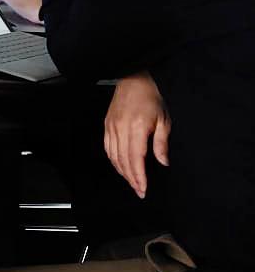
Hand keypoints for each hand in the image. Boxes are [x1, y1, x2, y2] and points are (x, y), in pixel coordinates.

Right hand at [104, 71, 170, 198]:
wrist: (133, 81)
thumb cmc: (151, 99)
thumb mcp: (164, 120)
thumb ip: (162, 143)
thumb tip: (163, 162)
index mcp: (137, 128)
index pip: (136, 158)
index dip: (139, 176)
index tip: (143, 188)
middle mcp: (121, 129)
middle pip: (123, 160)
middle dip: (131, 178)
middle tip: (139, 191)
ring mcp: (112, 127)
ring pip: (114, 156)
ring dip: (122, 171)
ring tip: (131, 182)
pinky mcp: (107, 125)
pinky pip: (107, 147)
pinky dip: (113, 160)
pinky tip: (119, 166)